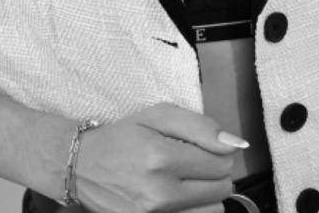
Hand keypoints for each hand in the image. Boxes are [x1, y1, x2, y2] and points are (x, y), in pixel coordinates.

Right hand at [73, 102, 243, 212]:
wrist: (82, 166)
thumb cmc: (123, 136)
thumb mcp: (158, 115)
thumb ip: (200, 126)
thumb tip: (236, 144)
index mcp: (162, 157)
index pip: (222, 163)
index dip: (218, 152)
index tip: (200, 147)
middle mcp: (160, 193)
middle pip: (221, 190)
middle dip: (213, 173)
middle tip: (192, 162)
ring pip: (212, 212)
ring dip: (206, 195)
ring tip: (185, 181)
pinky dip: (193, 209)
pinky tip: (178, 196)